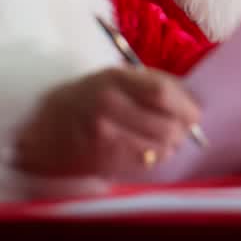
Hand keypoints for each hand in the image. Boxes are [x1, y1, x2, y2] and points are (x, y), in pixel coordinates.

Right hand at [15, 66, 200, 177]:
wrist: (45, 128)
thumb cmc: (91, 97)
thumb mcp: (117, 77)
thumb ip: (154, 83)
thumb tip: (192, 101)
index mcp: (115, 78)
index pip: (162, 93)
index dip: (185, 106)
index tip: (195, 114)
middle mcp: (107, 105)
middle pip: (166, 126)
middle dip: (182, 131)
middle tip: (182, 131)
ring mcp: (102, 135)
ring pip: (159, 149)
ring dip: (169, 147)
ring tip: (163, 141)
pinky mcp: (100, 160)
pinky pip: (143, 164)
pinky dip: (152, 159)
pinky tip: (146, 151)